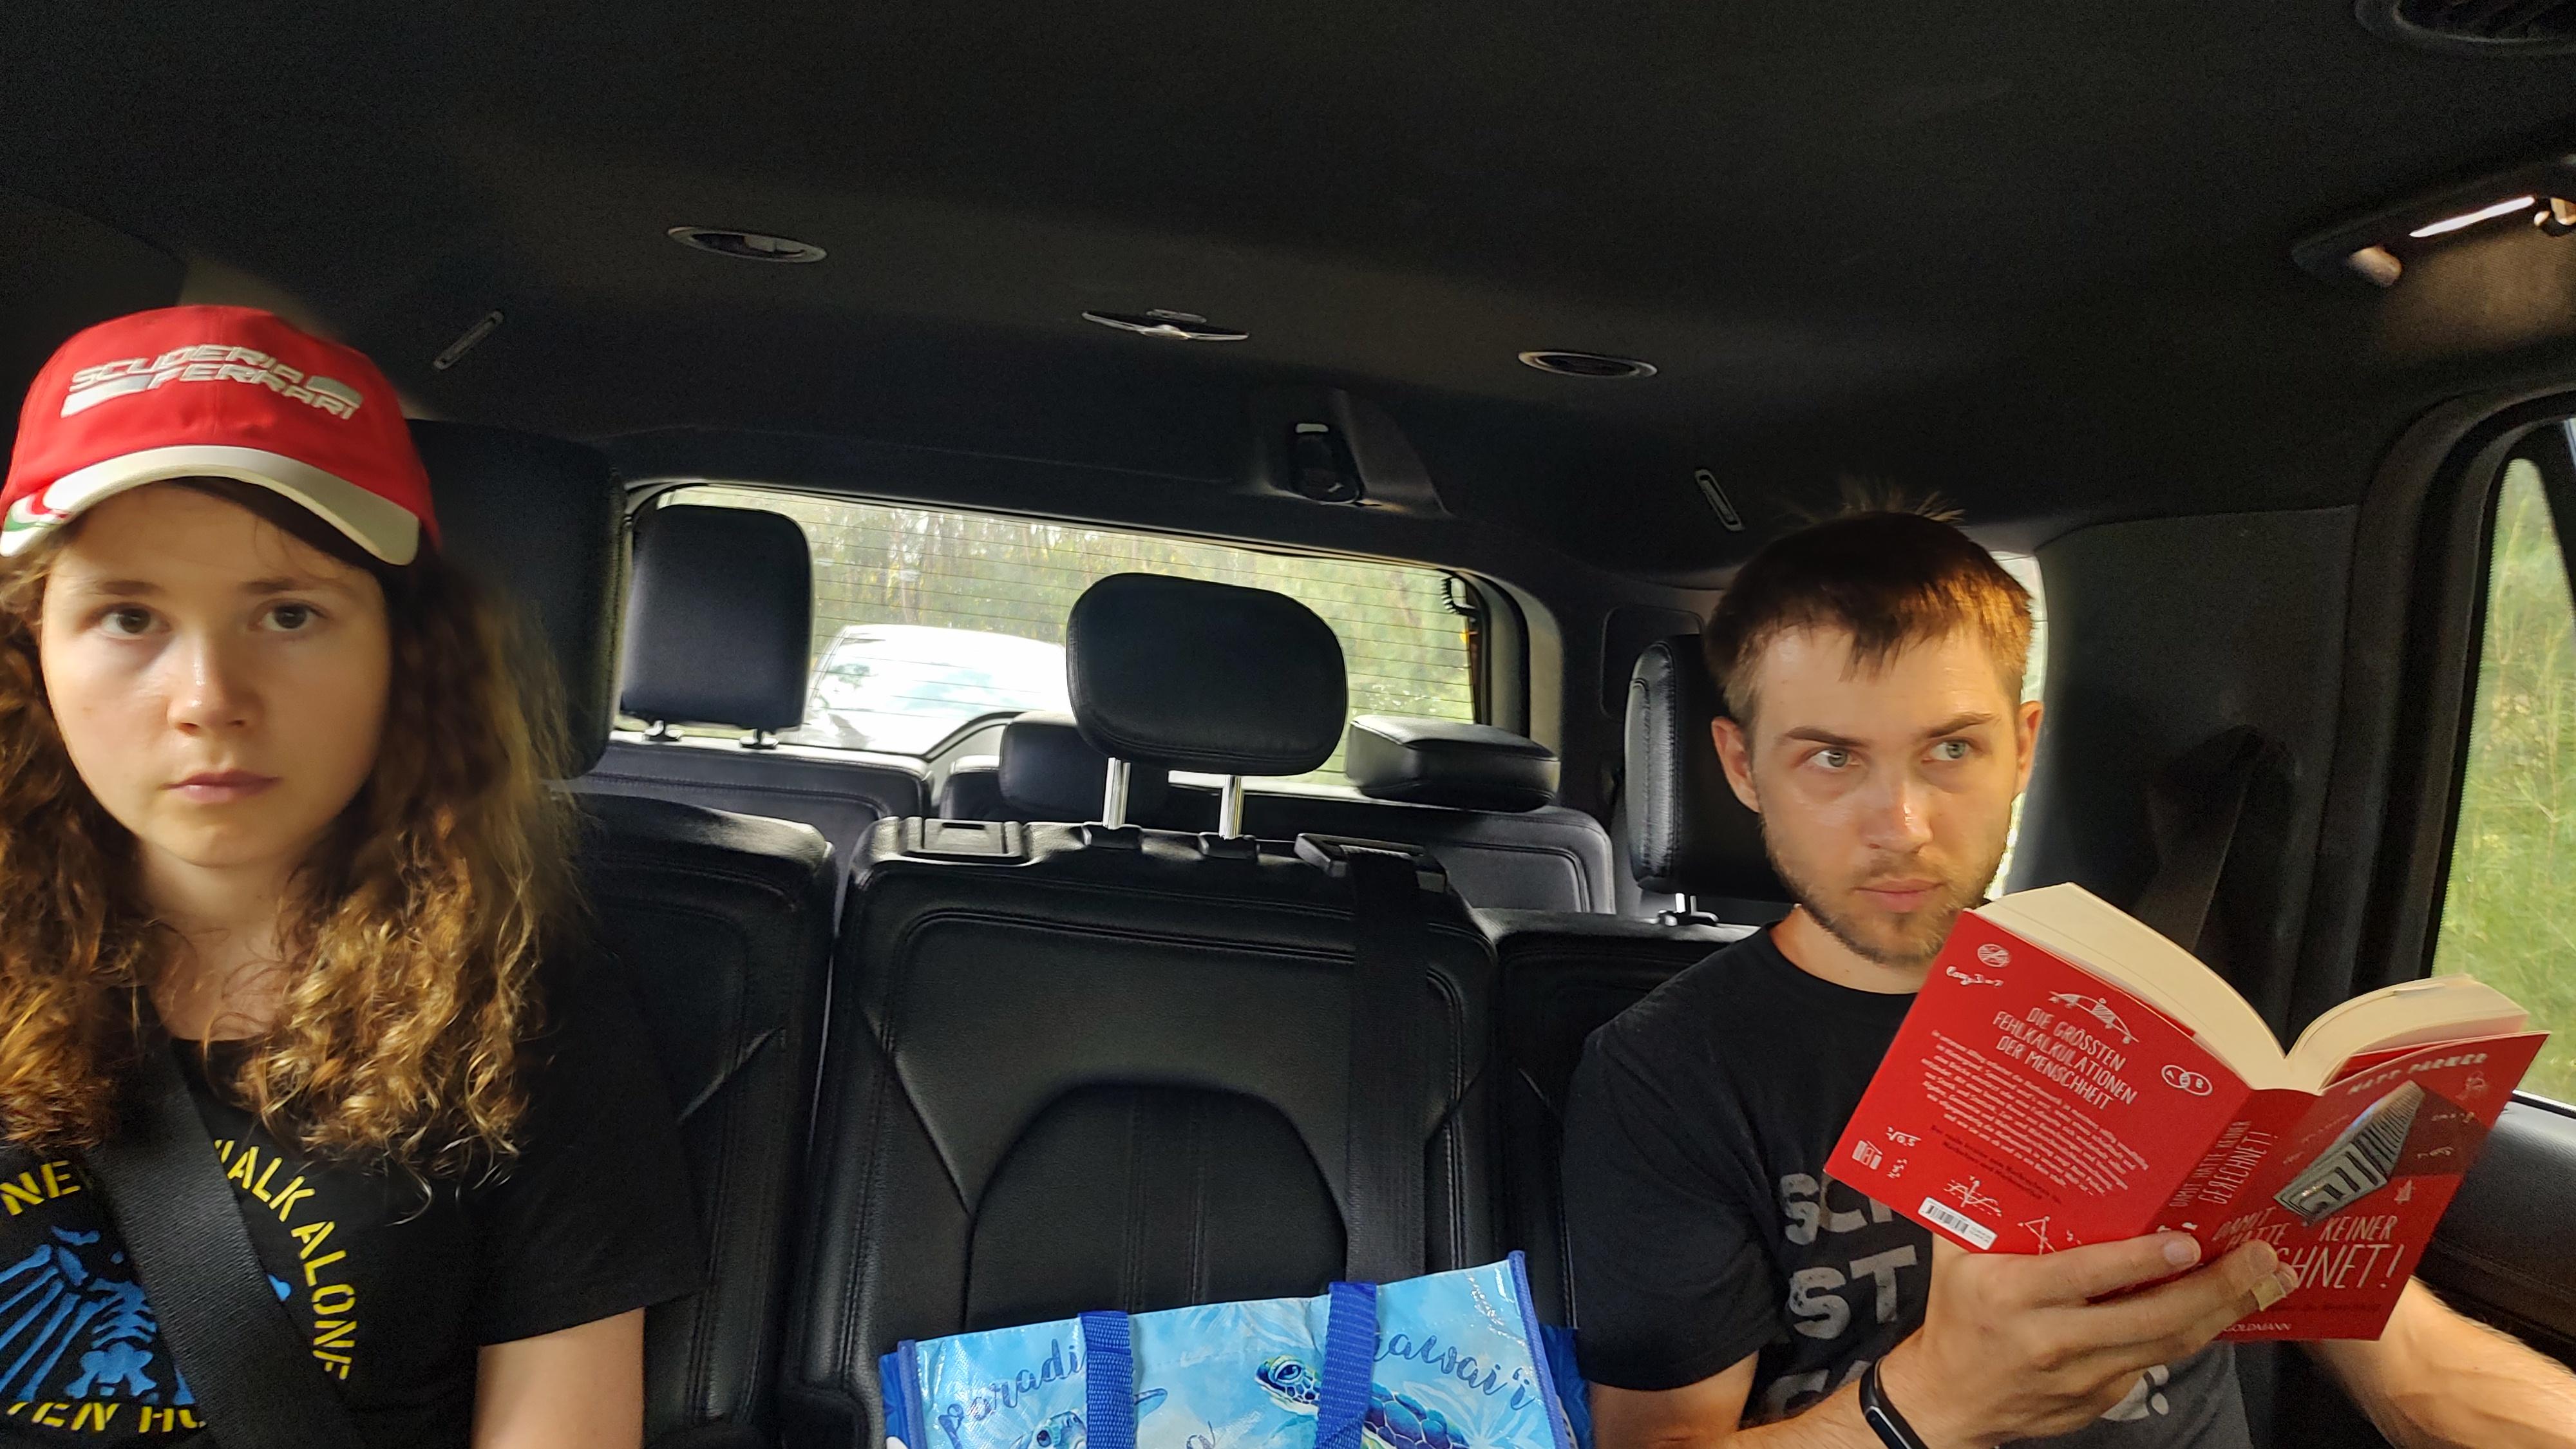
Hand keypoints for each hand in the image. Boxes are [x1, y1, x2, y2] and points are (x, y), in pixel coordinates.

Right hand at [1875, 1232, 2297, 1447]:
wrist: (1949, 1402)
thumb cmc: (1956, 1314)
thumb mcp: (1954, 1258)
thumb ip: (1975, 1208)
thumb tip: (2001, 1143)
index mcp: (2013, 1295)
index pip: (2087, 1277)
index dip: (2141, 1262)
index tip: (2188, 1243)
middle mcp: (2052, 1338)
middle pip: (2150, 1318)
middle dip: (2215, 1288)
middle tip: (2262, 1256)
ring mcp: (2082, 1376)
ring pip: (2167, 1345)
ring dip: (2223, 1312)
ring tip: (2267, 1281)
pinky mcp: (2102, 1399)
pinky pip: (2154, 1361)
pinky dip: (2193, 1333)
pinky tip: (2223, 1308)